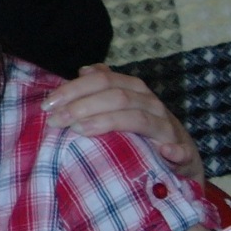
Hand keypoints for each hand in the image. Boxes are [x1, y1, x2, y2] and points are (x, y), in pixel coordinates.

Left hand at [45, 65, 202, 178]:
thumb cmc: (142, 132)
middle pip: (116, 96)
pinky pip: (179, 151)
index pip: (103, 80)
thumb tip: (84, 70)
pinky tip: (162, 152)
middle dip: (81, 106)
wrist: (180, 160)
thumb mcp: (122, 107)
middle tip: (55, 121)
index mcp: (135, 91)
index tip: (48, 105)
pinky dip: (172, 151)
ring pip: (137, 118)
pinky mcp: (183, 154)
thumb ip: (103, 89)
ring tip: (78, 131)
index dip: (73, 89)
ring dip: (106, 122)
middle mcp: (151, 104)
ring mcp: (167, 128)